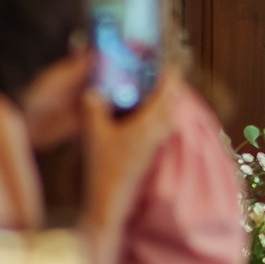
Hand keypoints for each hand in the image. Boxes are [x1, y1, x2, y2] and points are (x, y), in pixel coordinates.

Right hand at [79, 72, 184, 263]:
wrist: (109, 203)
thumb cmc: (104, 168)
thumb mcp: (94, 133)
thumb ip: (93, 106)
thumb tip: (93, 89)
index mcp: (150, 123)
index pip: (168, 91)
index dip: (169, 74)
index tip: (165, 60)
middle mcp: (158, 132)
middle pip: (171, 102)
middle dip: (166, 85)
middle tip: (154, 71)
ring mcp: (156, 144)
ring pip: (167, 115)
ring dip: (161, 101)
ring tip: (146, 89)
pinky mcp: (150, 153)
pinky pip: (160, 126)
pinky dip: (154, 115)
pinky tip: (138, 114)